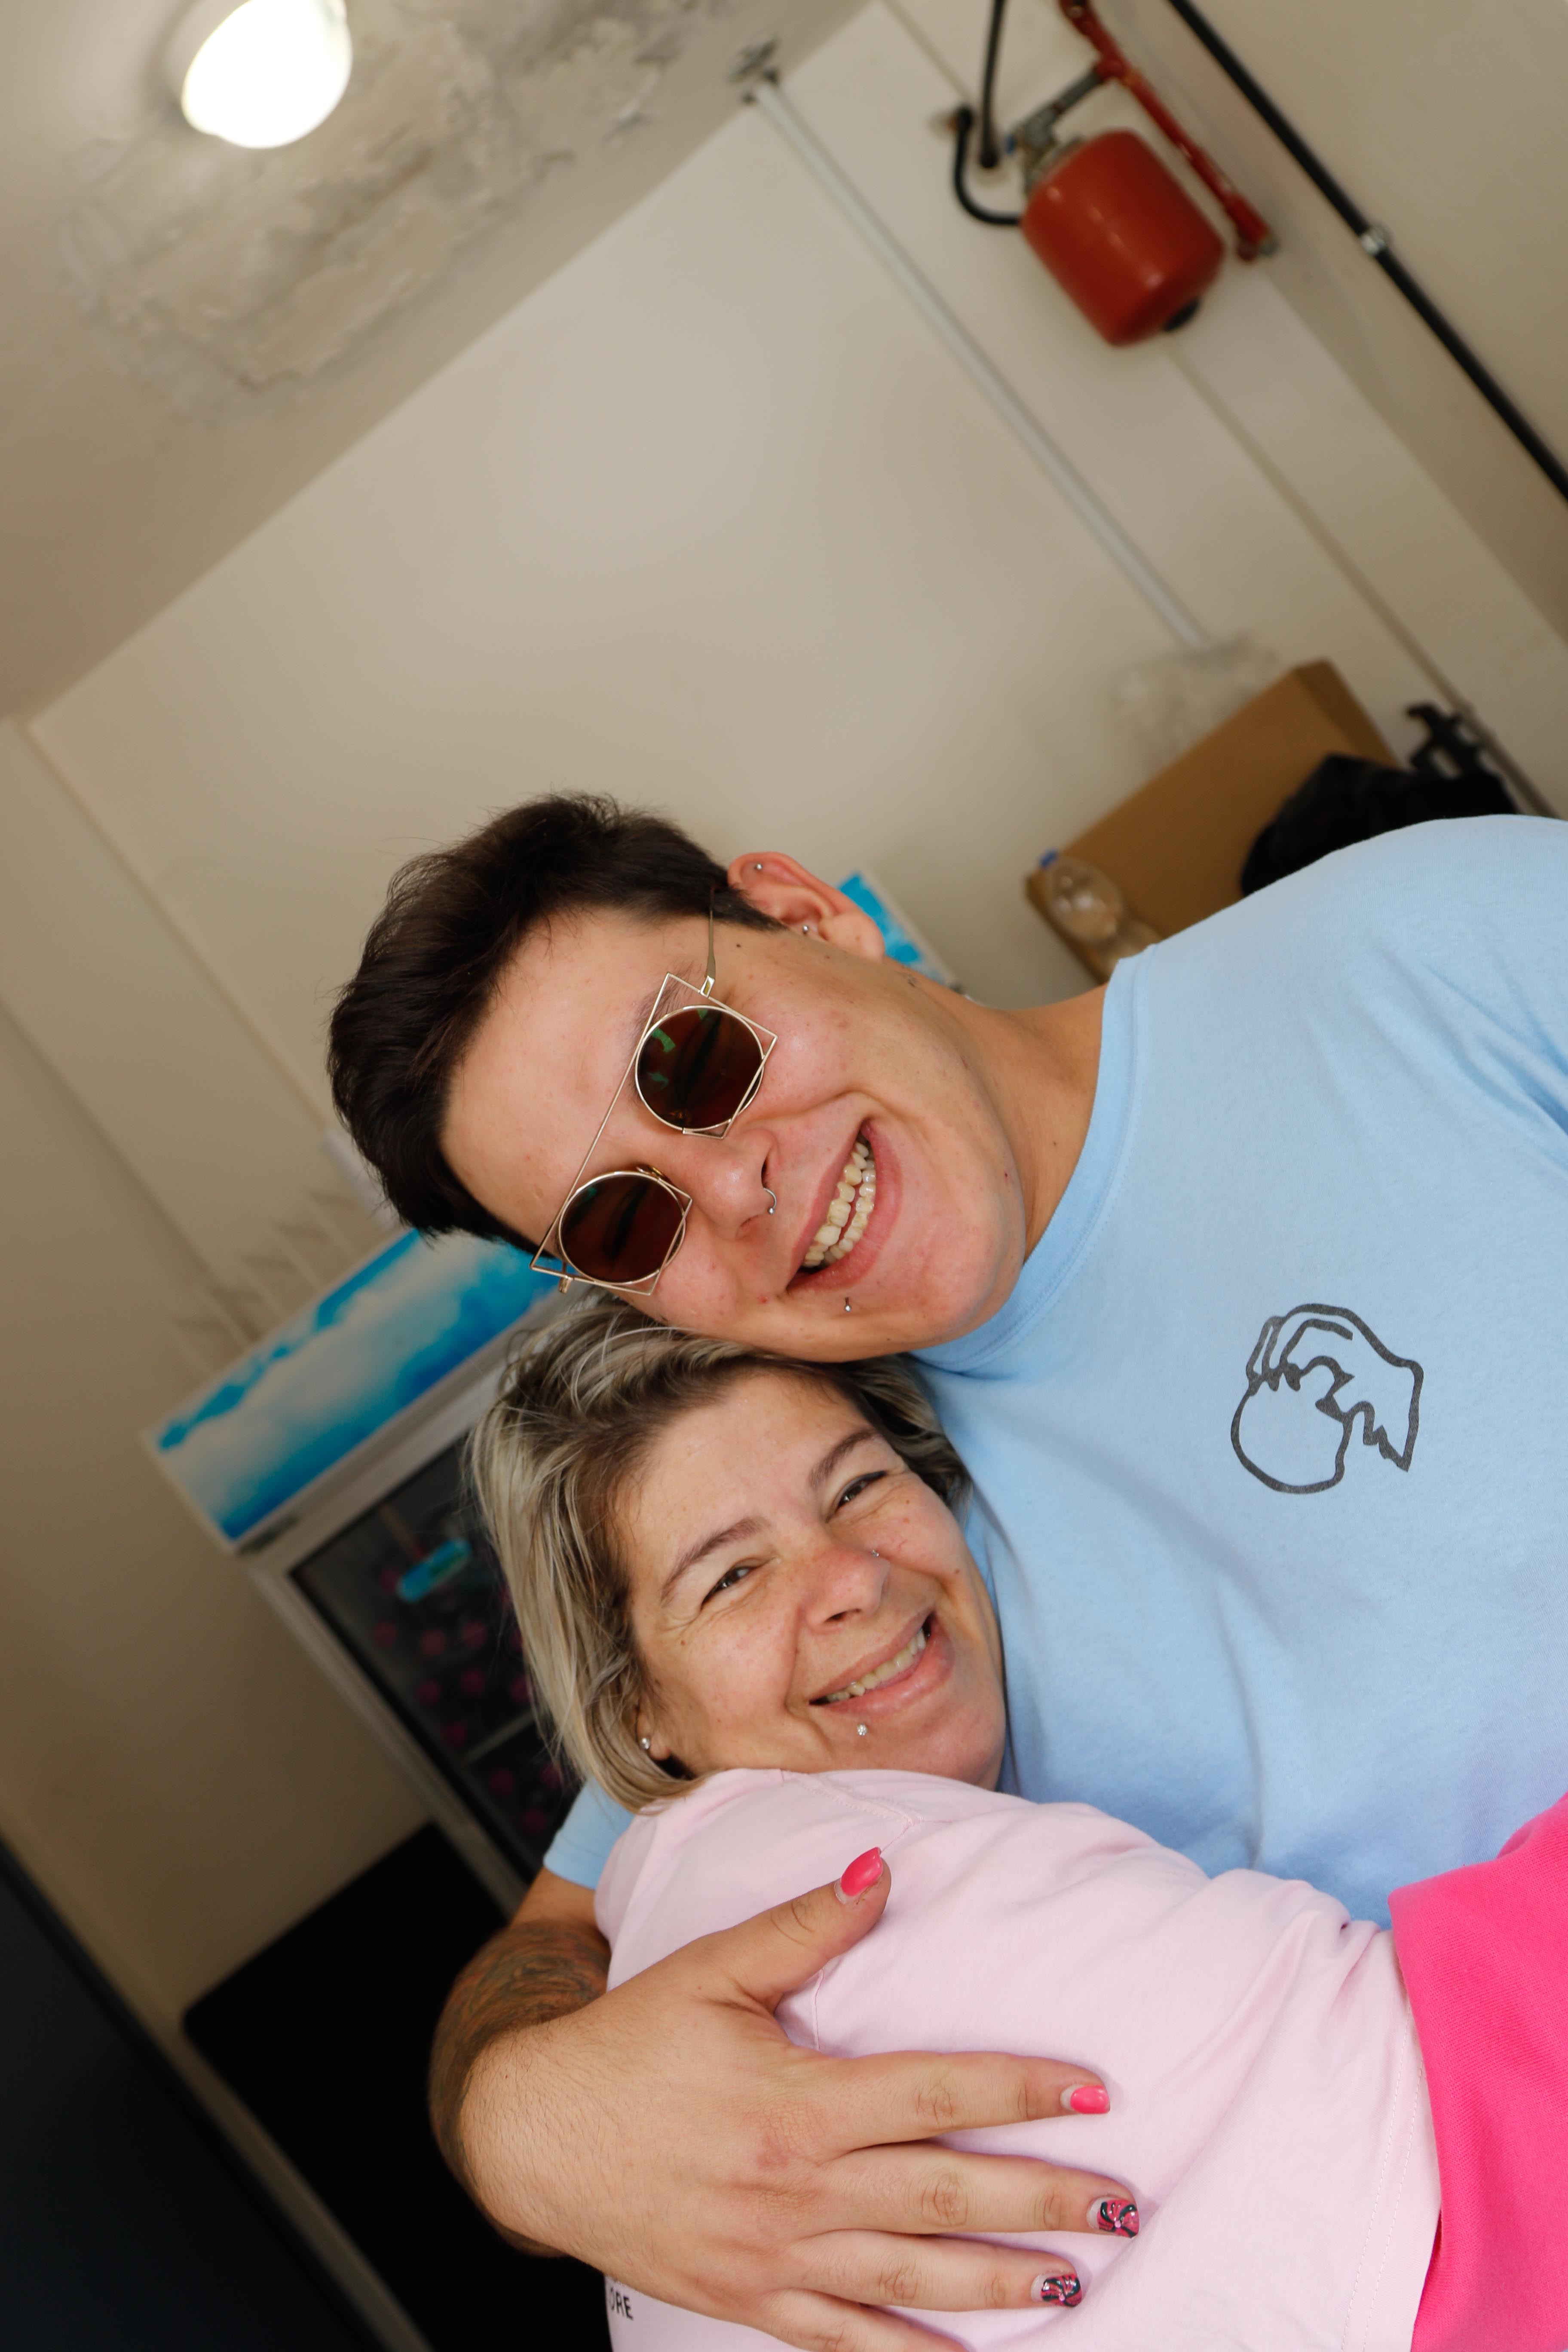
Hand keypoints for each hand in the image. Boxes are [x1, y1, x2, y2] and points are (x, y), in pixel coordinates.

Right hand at [460, 1857, 1131, 2349]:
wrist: (532, 2137)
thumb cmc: (628, 2045)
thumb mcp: (709, 1969)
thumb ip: (802, 1926)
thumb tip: (882, 1868)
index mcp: (794, 2101)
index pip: (932, 2092)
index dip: (1017, 2089)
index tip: (1093, 2090)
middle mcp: (795, 2186)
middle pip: (941, 2197)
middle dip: (1041, 2200)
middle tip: (1124, 2202)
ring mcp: (775, 2257)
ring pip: (910, 2279)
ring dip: (999, 2285)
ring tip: (1076, 2283)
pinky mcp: (751, 2301)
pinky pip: (844, 2342)